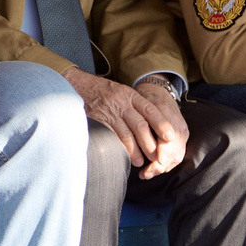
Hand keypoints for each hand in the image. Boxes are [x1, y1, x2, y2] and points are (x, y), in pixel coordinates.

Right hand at [66, 71, 189, 180]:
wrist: (74, 83)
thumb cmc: (99, 90)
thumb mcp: (119, 91)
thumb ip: (132, 104)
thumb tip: (149, 124)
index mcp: (129, 94)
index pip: (151, 110)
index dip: (162, 124)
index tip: (171, 137)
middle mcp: (121, 102)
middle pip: (142, 125)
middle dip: (151, 143)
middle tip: (158, 156)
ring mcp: (109, 111)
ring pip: (129, 133)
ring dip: (137, 150)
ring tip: (141, 161)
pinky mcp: (98, 120)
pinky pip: (113, 136)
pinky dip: (122, 148)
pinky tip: (126, 156)